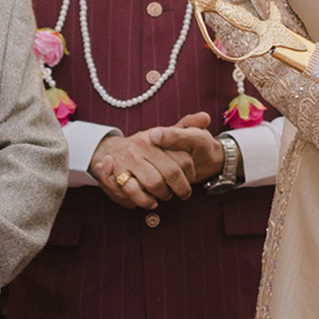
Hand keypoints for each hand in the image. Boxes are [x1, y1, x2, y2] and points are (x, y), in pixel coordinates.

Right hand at [90, 113, 221, 206]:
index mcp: (157, 136)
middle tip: (182, 193)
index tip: (191, 178)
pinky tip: (151, 201)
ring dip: (163, 194)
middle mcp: (143, 146)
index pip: (182, 157)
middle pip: (171, 172)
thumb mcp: (166, 132)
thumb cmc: (148, 145)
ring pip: (154, 183)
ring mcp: (129, 160)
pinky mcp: (117, 175)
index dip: (190, 172)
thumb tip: (207, 117)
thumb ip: (187, 125)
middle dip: (180, 187)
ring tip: (166, 196)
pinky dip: (145, 200)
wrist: (111, 150)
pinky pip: (134, 192)